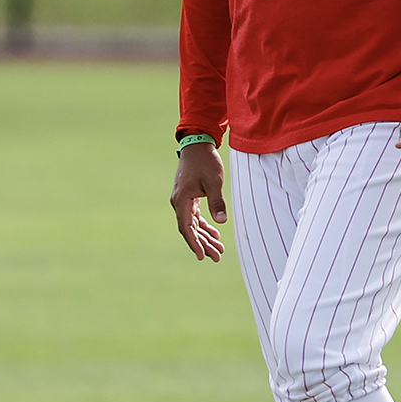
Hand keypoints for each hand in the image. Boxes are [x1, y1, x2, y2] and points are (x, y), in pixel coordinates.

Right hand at [171, 143, 226, 261]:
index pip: (186, 228)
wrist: (197, 145)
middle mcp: (179, 202)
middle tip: (217, 257)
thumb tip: (221, 222)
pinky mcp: (189, 196)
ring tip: (219, 250)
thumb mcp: (214, 182)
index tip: (202, 256)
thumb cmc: (205, 162)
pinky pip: (195, 216)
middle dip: (204, 244)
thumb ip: (217, 202)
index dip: (194, 243)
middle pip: (191, 229)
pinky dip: (204, 225)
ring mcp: (183, 200)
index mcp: (182, 200)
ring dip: (205, 237)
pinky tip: (215, 233)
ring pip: (193, 224)